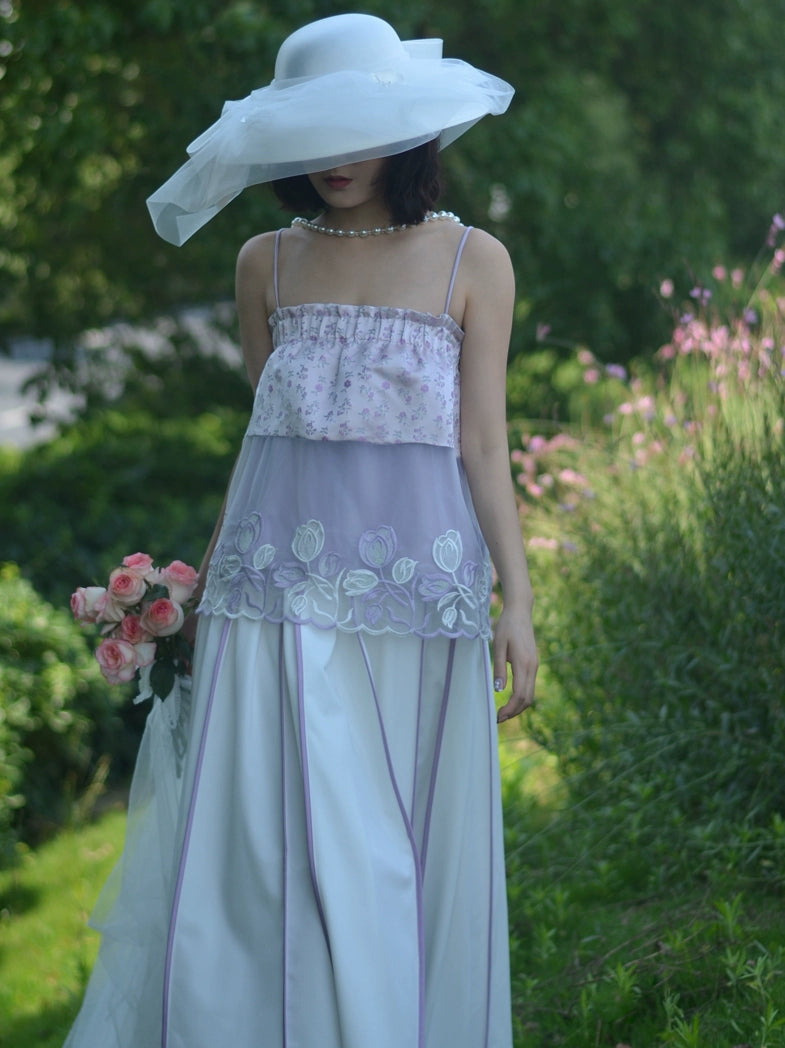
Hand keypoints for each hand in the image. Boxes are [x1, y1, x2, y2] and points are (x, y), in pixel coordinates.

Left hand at [493, 607, 537, 722]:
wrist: (520, 612)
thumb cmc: (506, 626)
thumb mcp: (498, 646)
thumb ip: (498, 668)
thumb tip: (498, 690)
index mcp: (524, 663)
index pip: (520, 694)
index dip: (510, 709)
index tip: (498, 716)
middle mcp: (532, 667)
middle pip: (527, 699)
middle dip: (514, 711)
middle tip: (498, 718)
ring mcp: (535, 666)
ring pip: (530, 694)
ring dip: (518, 706)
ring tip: (503, 712)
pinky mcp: (533, 663)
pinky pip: (529, 686)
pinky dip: (521, 697)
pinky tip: (510, 698)